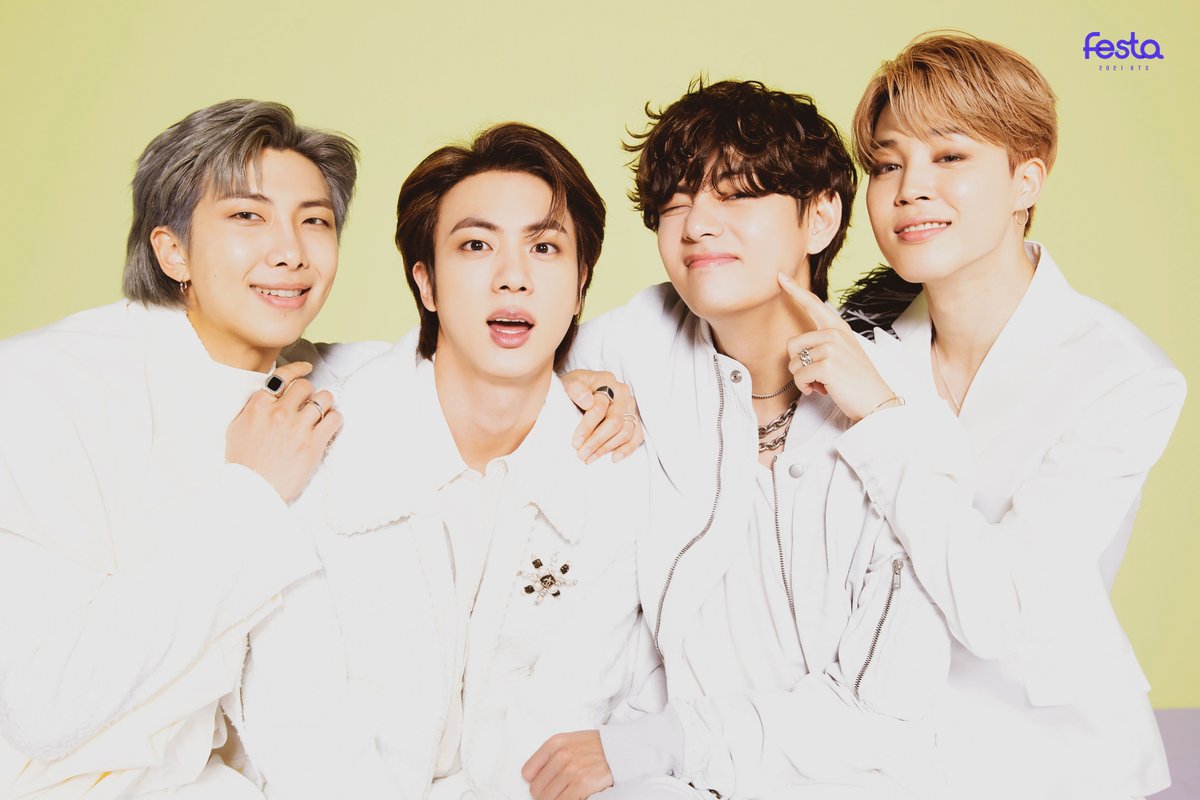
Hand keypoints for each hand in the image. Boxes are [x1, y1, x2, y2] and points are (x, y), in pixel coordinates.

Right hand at [226, 361, 342, 502]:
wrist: (252, 491)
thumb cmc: (243, 463)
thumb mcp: (236, 429)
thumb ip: (252, 409)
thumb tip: (265, 397)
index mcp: (259, 406)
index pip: (283, 376)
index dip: (298, 369)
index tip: (307, 368)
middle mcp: (279, 412)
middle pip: (305, 386)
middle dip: (309, 393)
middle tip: (309, 404)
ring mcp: (297, 427)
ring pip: (324, 398)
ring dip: (325, 404)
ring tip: (322, 413)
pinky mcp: (313, 444)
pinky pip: (334, 419)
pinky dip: (335, 419)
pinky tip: (329, 426)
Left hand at [522, 730, 612, 799]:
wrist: (622, 749)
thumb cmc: (596, 746)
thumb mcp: (570, 741)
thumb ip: (551, 756)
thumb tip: (533, 778)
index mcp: (555, 744)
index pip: (527, 772)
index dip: (535, 781)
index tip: (545, 783)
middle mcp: (561, 756)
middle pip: (536, 789)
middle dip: (545, 794)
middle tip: (558, 792)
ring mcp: (571, 771)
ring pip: (547, 799)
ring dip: (556, 799)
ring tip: (567, 793)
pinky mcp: (582, 784)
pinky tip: (574, 796)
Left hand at [560, 370, 643, 463]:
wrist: (582, 390)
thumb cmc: (575, 388)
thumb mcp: (568, 383)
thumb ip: (575, 389)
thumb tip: (588, 402)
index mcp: (607, 381)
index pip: (599, 407)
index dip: (587, 427)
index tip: (575, 442)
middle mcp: (622, 393)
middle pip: (615, 422)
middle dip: (597, 441)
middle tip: (582, 454)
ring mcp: (630, 407)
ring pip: (626, 431)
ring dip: (608, 448)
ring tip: (590, 458)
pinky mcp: (634, 419)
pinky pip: (637, 436)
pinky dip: (627, 449)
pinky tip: (614, 458)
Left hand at [778, 274, 895, 421]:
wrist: (876, 402)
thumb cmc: (856, 381)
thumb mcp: (844, 353)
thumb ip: (824, 342)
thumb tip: (797, 347)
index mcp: (839, 328)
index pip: (814, 305)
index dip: (795, 290)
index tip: (781, 277)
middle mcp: (835, 334)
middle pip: (792, 344)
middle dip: (799, 365)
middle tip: (819, 376)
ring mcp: (831, 348)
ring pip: (793, 363)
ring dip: (803, 379)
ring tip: (823, 383)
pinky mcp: (826, 365)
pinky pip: (799, 376)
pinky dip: (806, 387)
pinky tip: (822, 390)